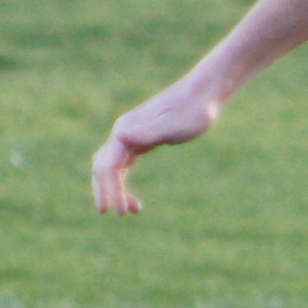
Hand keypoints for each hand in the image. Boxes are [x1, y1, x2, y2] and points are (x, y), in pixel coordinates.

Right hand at [88, 83, 220, 213]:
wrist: (204, 93)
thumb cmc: (194, 110)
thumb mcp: (175, 125)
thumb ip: (149, 132)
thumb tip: (120, 136)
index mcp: (127, 129)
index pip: (108, 165)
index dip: (111, 190)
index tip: (122, 211)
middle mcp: (124, 132)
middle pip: (103, 167)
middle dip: (106, 192)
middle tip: (119, 214)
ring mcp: (132, 135)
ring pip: (112, 167)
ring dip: (115, 189)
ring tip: (131, 210)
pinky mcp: (142, 139)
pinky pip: (123, 164)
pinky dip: (123, 181)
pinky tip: (133, 197)